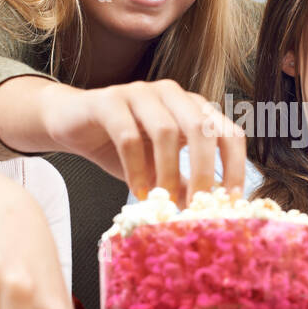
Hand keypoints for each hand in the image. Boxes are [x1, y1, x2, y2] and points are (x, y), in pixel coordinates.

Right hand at [41, 79, 246, 205]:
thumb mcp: (159, 169)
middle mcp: (172, 94)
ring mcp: (140, 93)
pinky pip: (128, 136)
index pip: (228, 132)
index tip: (231, 201)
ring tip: (162, 201)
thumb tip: (209, 215)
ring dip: (167, 172)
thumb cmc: (120, 146)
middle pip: (202, 129)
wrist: (71, 123)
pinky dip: (135, 168)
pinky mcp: (109, 100)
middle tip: (198, 205)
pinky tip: (136, 191)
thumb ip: (184, 184)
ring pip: (165, 131)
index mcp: (193, 108)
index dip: (236, 166)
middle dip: (204, 171)